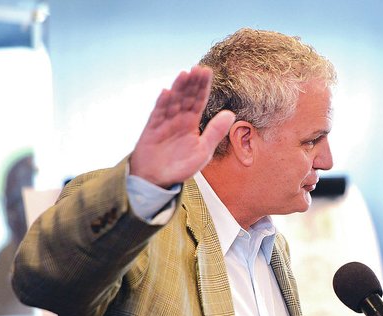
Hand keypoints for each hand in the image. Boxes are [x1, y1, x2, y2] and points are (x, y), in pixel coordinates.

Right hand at [129, 65, 234, 186]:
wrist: (158, 181)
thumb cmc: (181, 166)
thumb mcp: (203, 151)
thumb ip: (215, 132)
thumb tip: (231, 114)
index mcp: (191, 123)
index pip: (198, 101)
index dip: (203, 87)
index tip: (207, 72)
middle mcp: (178, 119)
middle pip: (186, 97)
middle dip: (192, 83)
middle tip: (199, 68)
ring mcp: (164, 123)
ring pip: (173, 101)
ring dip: (178, 88)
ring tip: (185, 74)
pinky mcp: (151, 129)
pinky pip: (157, 114)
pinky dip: (162, 104)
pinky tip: (167, 92)